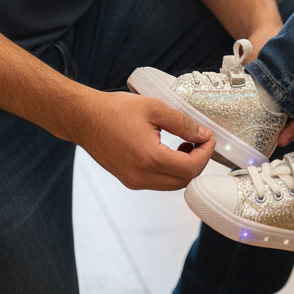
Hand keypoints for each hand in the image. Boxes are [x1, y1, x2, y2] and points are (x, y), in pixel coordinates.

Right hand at [75, 90, 214, 190]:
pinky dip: (170, 170)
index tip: (210, 138)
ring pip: (171, 185)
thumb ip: (182, 123)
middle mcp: (141, 177)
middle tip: (201, 141)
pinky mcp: (128, 180)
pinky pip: (158, 182)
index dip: (205, 154)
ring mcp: (133, 181)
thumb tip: (202, 135)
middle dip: (198, 163)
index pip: (190, 169)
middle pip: (183, 182)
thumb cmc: (115, 110)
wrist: (84, 118)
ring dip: (185, 168)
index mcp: (149, 159)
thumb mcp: (154, 108)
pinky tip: (171, 150)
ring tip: (186, 144)